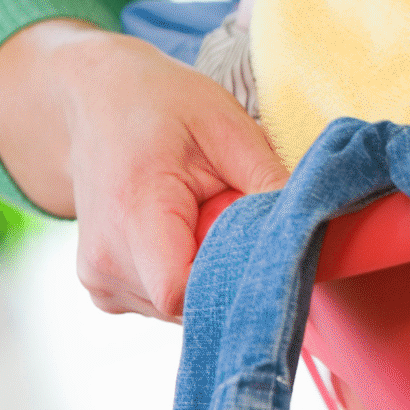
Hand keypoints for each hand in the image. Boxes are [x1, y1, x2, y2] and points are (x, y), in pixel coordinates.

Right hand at [0, 19, 288, 320]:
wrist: (97, 101)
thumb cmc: (163, 106)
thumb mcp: (227, 125)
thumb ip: (269, 180)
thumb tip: (312, 224)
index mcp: (132, 213)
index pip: (182, 292)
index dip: (233, 284)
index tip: (266, 253)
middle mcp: (104, 259)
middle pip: (188, 303)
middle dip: (228, 273)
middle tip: (238, 219)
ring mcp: (98, 278)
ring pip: (178, 308)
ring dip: (207, 273)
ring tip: (203, 217)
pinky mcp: (102, 287)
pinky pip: (161, 302)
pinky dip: (186, 275)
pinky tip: (184, 233)